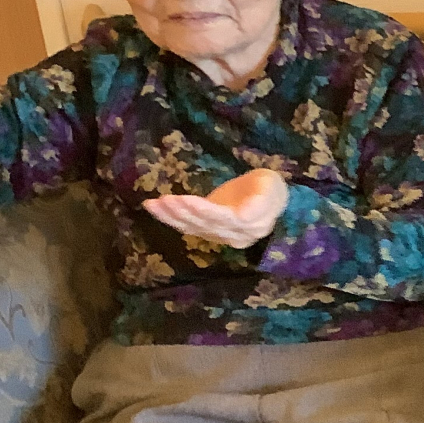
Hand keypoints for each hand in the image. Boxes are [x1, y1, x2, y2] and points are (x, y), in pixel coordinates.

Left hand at [143, 168, 289, 248]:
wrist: (266, 197)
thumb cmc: (269, 187)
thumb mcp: (270, 187)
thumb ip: (261, 200)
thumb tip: (244, 215)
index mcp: (252, 226)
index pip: (225, 219)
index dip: (204, 211)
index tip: (187, 200)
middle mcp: (235, 235)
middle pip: (205, 223)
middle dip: (183, 212)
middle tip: (165, 199)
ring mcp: (220, 235)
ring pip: (193, 226)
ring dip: (171, 216)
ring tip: (154, 204)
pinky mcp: (207, 230)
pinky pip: (186, 226)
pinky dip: (168, 218)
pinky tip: (152, 208)